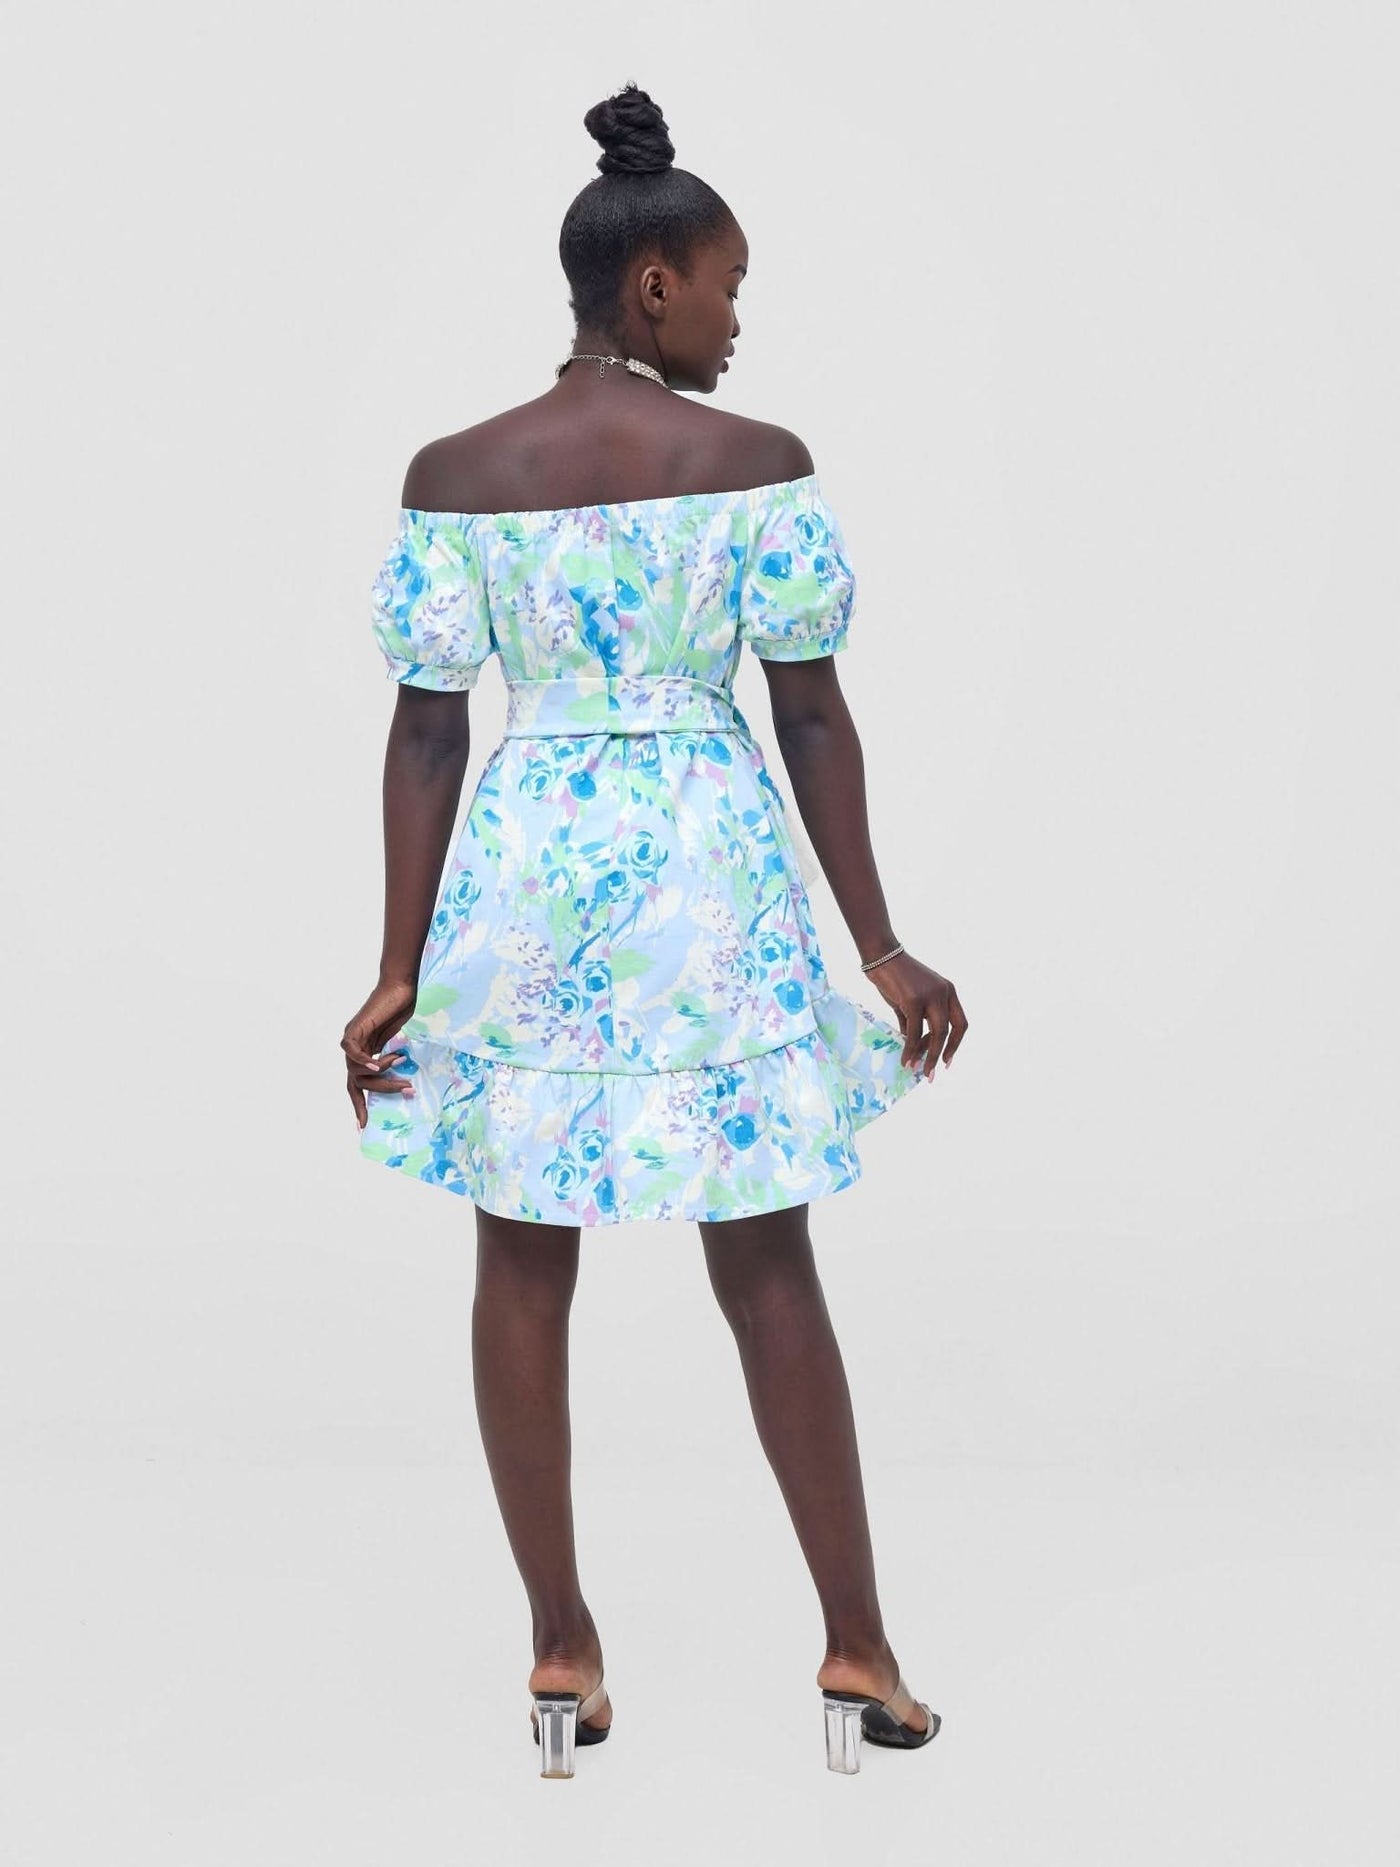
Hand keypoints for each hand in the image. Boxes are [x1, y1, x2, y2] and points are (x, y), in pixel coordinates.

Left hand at [342, 976, 418, 1129]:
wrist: (404, 987)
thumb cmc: (408, 1010)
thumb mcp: (404, 1043)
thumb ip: (399, 1060)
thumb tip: (409, 1082)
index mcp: (366, 1053)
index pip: (357, 1084)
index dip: (359, 1104)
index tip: (364, 1125)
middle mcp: (355, 1048)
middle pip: (356, 1082)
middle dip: (378, 1092)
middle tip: (405, 1090)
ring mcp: (352, 1038)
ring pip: (355, 1070)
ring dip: (380, 1074)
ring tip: (401, 1067)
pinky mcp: (354, 1029)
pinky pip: (352, 1051)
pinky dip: (364, 1061)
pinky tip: (379, 1066)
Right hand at [862, 951, 968, 1079]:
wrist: (881, 956)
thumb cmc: (895, 977)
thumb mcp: (911, 1000)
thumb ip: (915, 1021)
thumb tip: (913, 1046)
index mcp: (948, 992)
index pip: (960, 1023)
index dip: (955, 1044)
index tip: (947, 1061)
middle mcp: (944, 993)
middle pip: (950, 1031)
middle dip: (942, 1055)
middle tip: (932, 1073)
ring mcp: (930, 996)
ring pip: (936, 1034)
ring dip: (927, 1056)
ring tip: (918, 1071)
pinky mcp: (913, 1000)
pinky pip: (915, 1032)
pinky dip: (910, 1049)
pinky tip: (905, 1060)